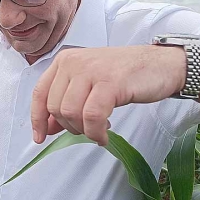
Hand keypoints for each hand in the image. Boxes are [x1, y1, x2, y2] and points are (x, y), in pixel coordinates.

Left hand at [31, 45, 184, 145]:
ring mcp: (91, 70)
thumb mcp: (88, 84)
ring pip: (70, 112)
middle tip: (87, 129)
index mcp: (64, 61)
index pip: (39, 93)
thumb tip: (47, 128)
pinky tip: (104, 135)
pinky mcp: (109, 82)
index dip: (38, 119)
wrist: (162, 65)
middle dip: (68, 126)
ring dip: (83, 130)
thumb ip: (67, 102)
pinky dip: (96, 132)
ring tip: (98, 131)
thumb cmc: (125, 76)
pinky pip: (92, 116)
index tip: (40, 138)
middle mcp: (73, 62)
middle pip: (55, 106)